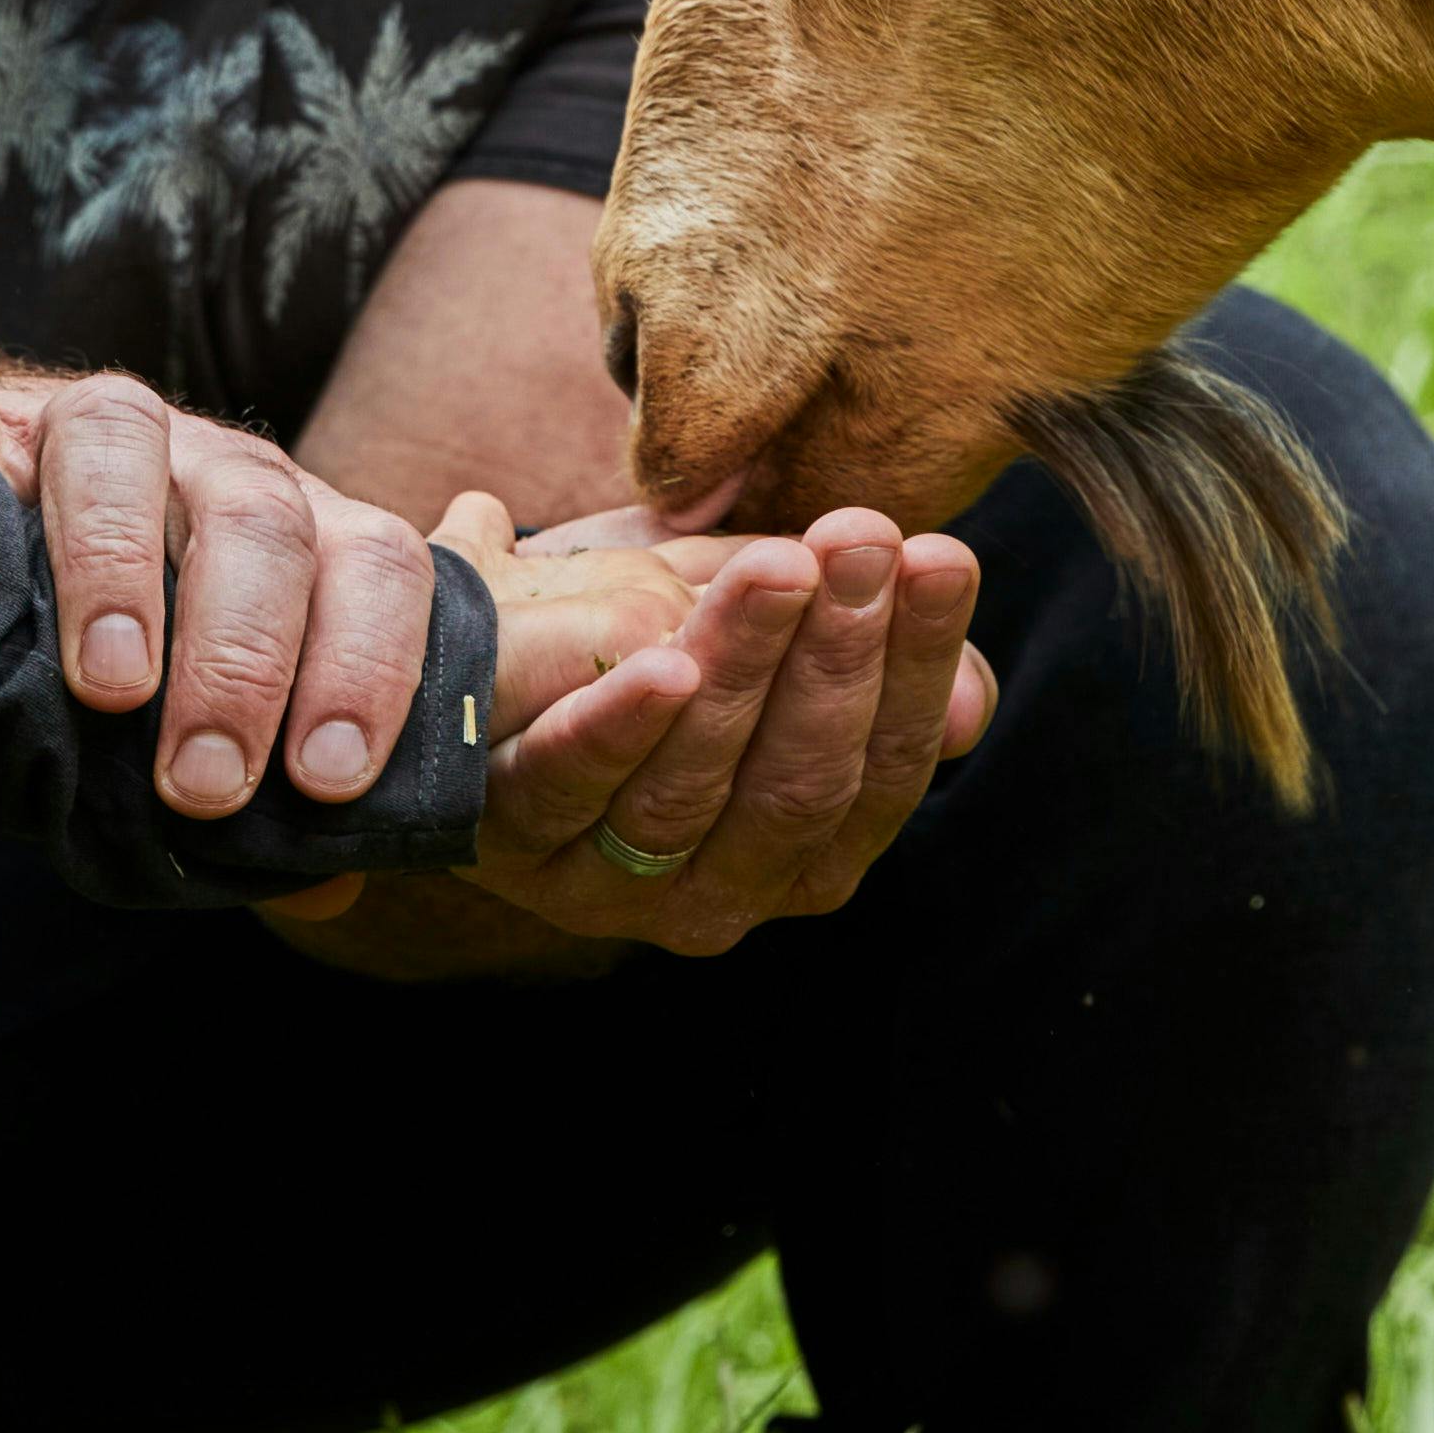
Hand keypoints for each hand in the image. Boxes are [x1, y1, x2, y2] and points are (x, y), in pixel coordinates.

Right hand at [0, 334, 443, 827]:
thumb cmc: (93, 653)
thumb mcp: (189, 716)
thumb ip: (262, 782)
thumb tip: (334, 884)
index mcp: (284, 536)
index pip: (375, 564)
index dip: (370, 665)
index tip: (325, 778)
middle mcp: (194, 463)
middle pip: (259, 510)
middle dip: (243, 652)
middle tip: (202, 780)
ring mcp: (73, 420)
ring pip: (120, 431)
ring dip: (118, 556)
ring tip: (107, 683)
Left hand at [434, 491, 989, 960]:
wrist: (466, 653)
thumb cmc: (641, 637)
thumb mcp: (762, 633)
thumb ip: (862, 660)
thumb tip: (967, 707)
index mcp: (799, 856)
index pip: (883, 769)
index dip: (915, 664)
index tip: (937, 556)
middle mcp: (718, 895)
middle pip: (799, 785)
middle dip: (841, 656)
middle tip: (864, 538)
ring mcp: (609, 886)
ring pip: (694, 787)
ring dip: (745, 669)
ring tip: (781, 564)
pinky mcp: (507, 843)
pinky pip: (568, 790)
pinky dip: (617, 727)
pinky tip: (664, 661)